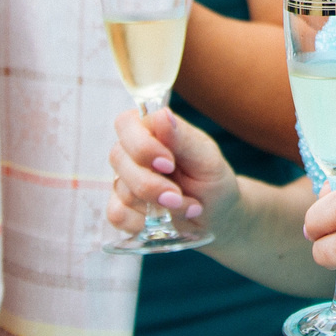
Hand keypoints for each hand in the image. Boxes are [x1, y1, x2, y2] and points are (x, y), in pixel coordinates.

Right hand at [106, 105, 236, 239]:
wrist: (217, 216)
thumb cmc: (212, 179)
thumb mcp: (206, 157)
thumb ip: (182, 138)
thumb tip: (163, 114)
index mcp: (152, 130)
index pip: (126, 123)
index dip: (142, 145)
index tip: (169, 163)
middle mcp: (132, 153)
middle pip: (118, 158)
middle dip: (151, 183)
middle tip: (178, 196)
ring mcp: (123, 180)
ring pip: (122, 190)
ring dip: (158, 205)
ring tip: (187, 206)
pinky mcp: (120, 208)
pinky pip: (117, 214)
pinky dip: (143, 221)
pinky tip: (165, 220)